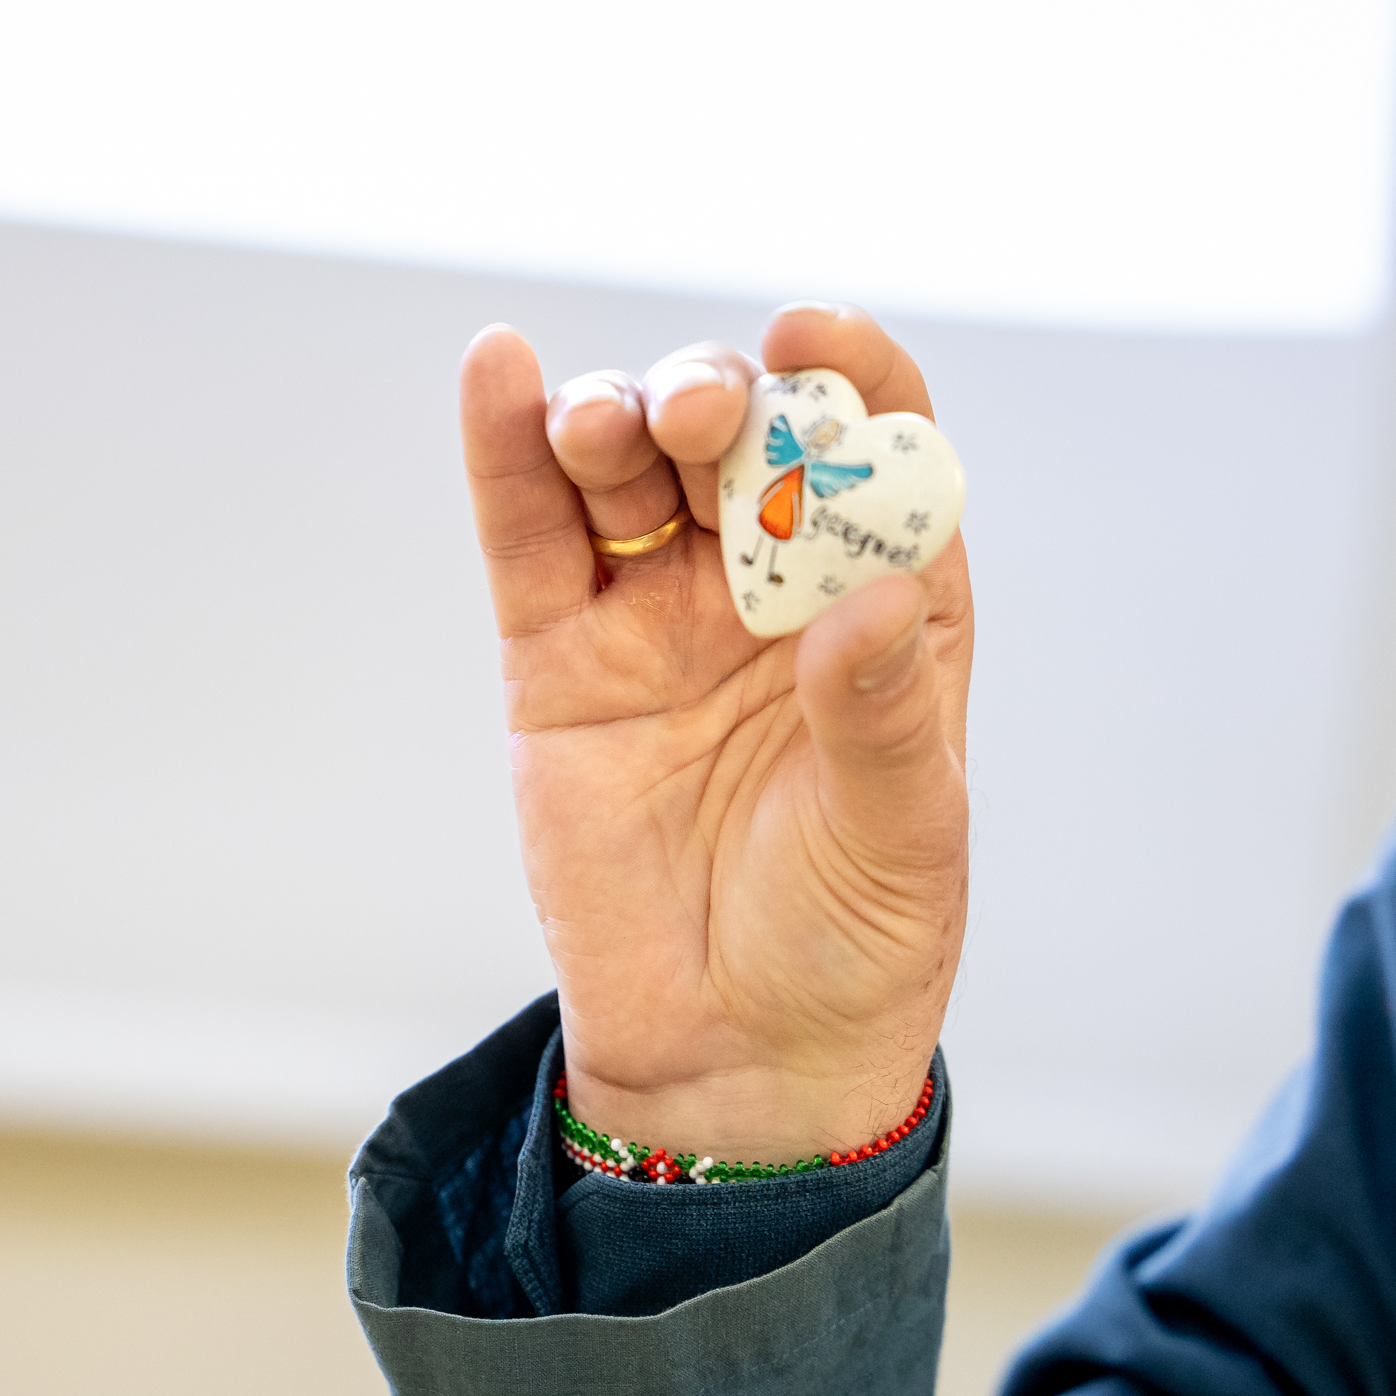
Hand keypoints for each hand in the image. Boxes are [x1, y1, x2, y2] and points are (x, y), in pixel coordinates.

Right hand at [459, 302, 972, 1162]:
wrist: (730, 1057)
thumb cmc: (850, 943)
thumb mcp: (900, 837)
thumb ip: (880, 721)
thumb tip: (866, 604)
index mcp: (884, 605)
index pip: (880, 451)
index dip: (852, 376)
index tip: (812, 338)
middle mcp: (768, 588)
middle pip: (740, 439)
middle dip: (717, 396)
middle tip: (701, 411)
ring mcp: (656, 614)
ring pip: (626, 470)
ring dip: (613, 416)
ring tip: (605, 426)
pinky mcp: (558, 658)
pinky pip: (530, 539)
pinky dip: (505, 453)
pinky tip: (495, 372)